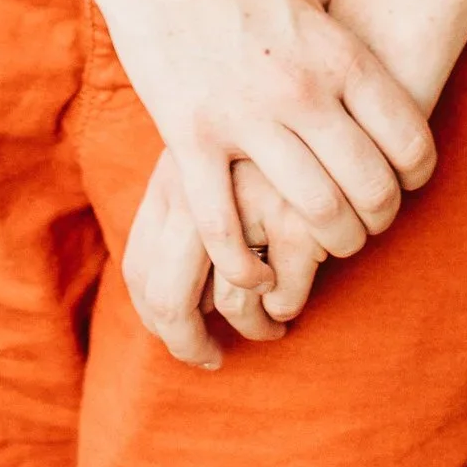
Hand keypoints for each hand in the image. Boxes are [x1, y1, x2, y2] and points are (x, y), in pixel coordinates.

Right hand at [94, 0, 434, 312]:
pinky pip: (225, 226)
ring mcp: (245, 118)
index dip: (417, 175)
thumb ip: (345, 15)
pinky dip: (245, 265)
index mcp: (339, 53)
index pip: (408, 139)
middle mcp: (302, 90)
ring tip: (320, 247)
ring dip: (326, 244)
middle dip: (379, 220)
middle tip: (368, 223)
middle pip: (370, 189)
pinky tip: (256, 274)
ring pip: (313, 213)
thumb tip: (377, 26)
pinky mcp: (191, 138)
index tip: (406, 182)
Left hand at [122, 148, 328, 367]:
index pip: (139, 269)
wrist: (327, 107)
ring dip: (253, 329)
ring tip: (271, 325)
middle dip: (188, 345)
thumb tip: (164, 317)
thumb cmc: (264, 153)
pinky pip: (282, 298)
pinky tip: (297, 290)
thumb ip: (182, 226)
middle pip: (170, 300)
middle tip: (210, 359)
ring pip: (231, 306)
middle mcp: (202, 188)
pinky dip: (288, 306)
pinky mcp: (296, 217)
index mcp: (171, 177)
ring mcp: (247, 200)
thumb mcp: (213, 172)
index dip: (155, 320)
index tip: (181, 340)